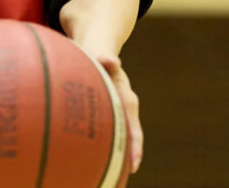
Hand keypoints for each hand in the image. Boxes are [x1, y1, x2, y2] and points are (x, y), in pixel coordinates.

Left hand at [92, 52, 142, 173]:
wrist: (100, 52)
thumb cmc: (99, 55)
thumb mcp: (103, 56)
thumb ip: (106, 58)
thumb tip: (110, 59)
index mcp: (126, 98)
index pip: (133, 126)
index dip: (135, 145)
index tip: (135, 163)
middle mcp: (124, 107)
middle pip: (129, 135)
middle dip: (128, 154)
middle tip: (124, 175)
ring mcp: (117, 110)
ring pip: (119, 134)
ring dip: (116, 151)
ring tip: (112, 173)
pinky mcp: (108, 111)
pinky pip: (108, 129)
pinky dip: (105, 142)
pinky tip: (93, 155)